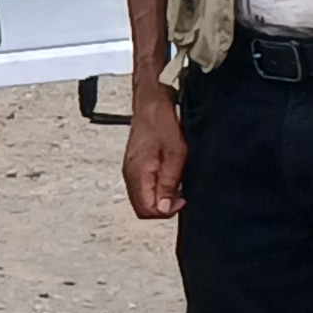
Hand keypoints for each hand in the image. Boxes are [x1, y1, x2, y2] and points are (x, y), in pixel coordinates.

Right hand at [120, 84, 184, 219]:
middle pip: (143, 207)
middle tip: (182, 193)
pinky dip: (157, 187)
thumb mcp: (175, 153)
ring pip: (143, 197)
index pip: (146, 210)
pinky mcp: (134, 164)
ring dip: (161, 197)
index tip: (182, 198)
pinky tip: (170, 176)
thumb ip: (168, 183)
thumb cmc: (163, 122)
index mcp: (138, 174)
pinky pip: (143, 186)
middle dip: (163, 206)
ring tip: (178, 183)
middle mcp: (130, 174)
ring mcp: (130, 169)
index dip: (166, 211)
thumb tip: (163, 209)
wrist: (151, 101)